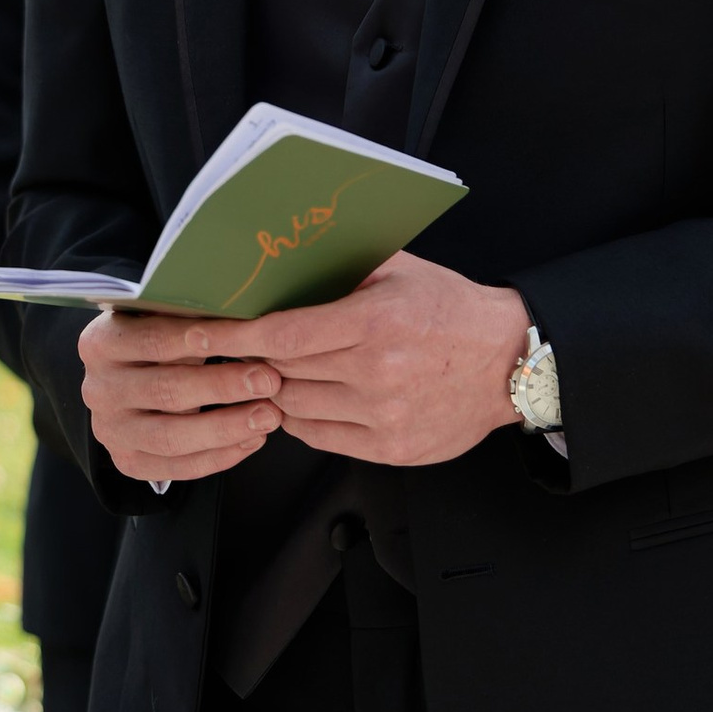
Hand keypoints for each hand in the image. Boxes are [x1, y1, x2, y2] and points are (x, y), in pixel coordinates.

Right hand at [80, 305, 284, 482]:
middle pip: (166, 390)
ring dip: (226, 428)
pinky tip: (253, 440)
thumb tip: (247, 311)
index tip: (252, 337)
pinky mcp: (128, 462)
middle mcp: (98, 389)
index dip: (206, 339)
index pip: (155, 340)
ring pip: (172, 436)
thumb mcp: (163, 319)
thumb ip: (192, 317)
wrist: (127, 380)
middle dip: (223, 387)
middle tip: (269, 381)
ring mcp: (110, 430)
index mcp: (101, 343)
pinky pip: (178, 467)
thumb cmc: (158, 340)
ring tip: (269, 416)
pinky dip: (220, 456)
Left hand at [246, 254, 533, 465]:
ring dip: (277, 390)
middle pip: (283, 372)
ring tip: (277, 372)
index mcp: (375, 322)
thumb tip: (280, 263)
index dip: (236, 336)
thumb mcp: (400, 271)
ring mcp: (383, 415)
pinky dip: (302, 418)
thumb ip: (342, 267)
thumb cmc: (452, 311)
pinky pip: (319, 436)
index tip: (203, 334)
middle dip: (254, 360)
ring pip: (295, 408)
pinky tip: (307, 397)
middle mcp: (377, 372)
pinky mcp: (390, 448)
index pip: (283, 335)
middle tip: (238, 349)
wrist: (509, 362)